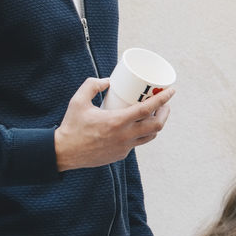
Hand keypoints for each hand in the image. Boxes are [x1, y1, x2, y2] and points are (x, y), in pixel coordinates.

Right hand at [54, 78, 174, 171]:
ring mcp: (124, 147)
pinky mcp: (120, 155)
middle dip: (165, 112)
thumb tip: (109, 80)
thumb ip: (92, 85)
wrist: (63, 153)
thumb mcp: (78, 101)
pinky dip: (141, 133)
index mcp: (117, 122)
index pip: (148, 109)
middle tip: (164, 103)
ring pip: (150, 136)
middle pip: (157, 125)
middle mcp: (124, 136)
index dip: (163, 99)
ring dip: (156, 124)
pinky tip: (138, 126)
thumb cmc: (71, 126)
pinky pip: (137, 143)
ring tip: (155, 114)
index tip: (172, 91)